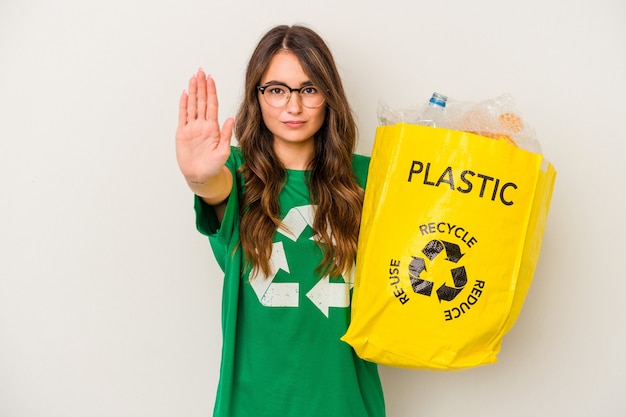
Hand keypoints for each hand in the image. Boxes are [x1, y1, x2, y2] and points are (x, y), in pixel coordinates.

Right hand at [176, 68, 233, 182]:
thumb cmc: (213, 166)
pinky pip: (182, 116)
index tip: (211, 79)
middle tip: (201, 71)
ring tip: (193, 78)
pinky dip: (183, 104)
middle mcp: (202, 125)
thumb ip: (226, 134)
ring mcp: (192, 128)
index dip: (211, 91)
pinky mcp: (182, 133)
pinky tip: (184, 94)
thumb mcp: (223, 151)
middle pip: (201, 101)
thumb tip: (231, 118)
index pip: (212, 105)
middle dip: (201, 86)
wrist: (201, 176)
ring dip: (192, 91)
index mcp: (213, 128)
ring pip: (192, 105)